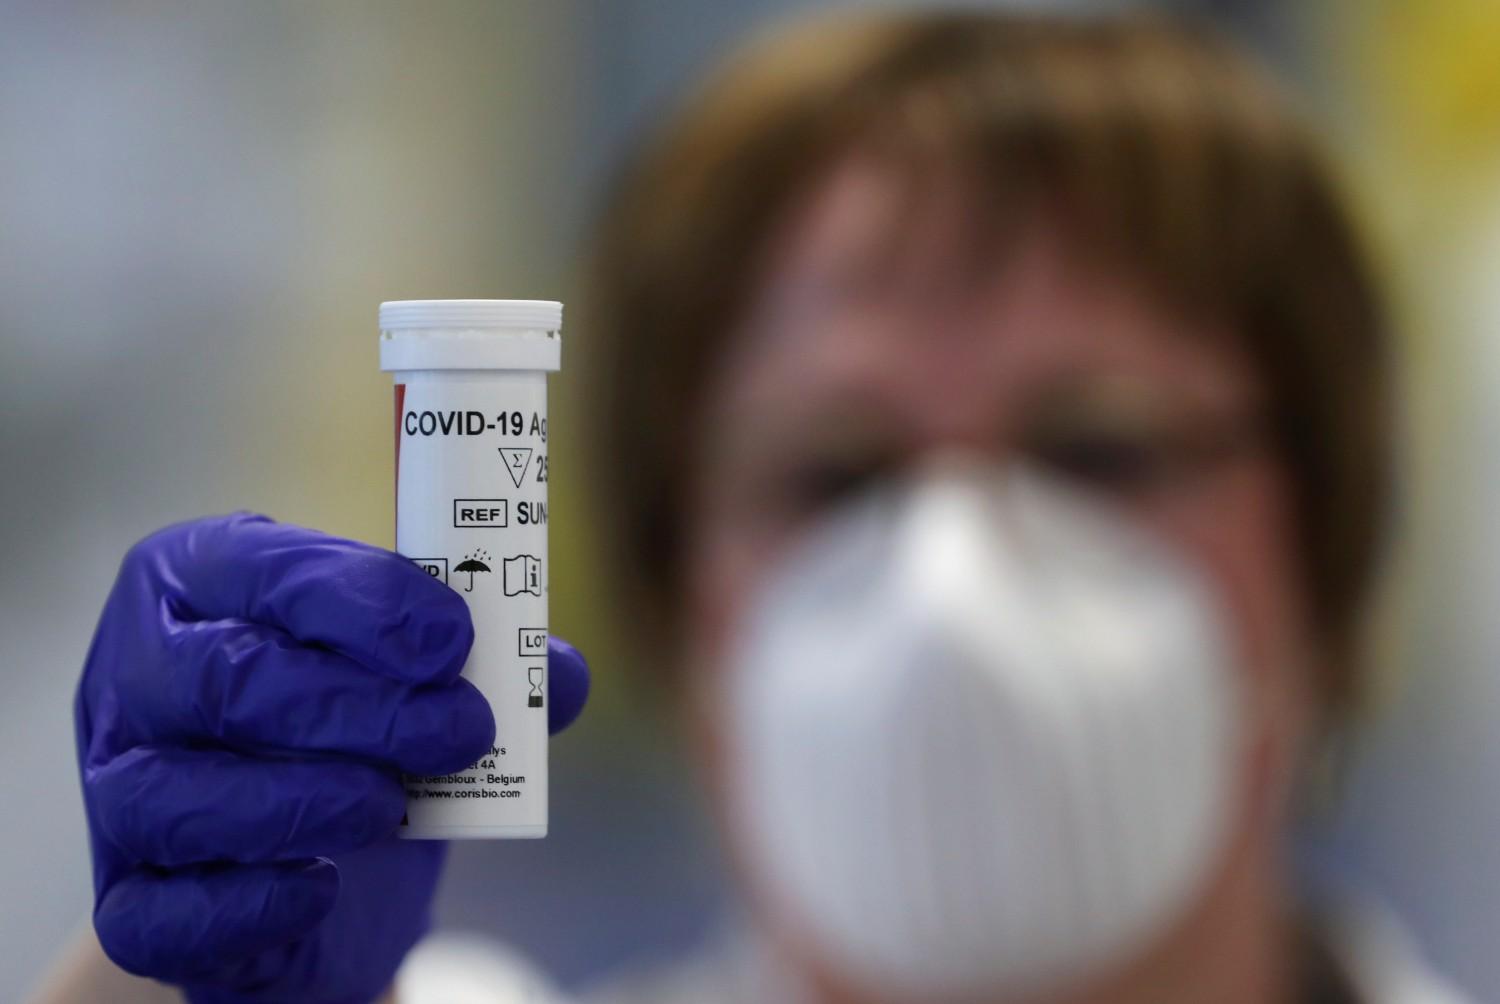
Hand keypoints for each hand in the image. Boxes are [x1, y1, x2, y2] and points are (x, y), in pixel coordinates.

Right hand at [75, 513, 589, 1003]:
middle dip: (358, 708)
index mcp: (203, 581)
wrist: (311, 856)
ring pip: (172, 796)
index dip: (366, 603)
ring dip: (304, 802)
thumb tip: (559, 678)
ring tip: (389, 809)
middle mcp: (139, 675)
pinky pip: (155, 915)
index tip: (455, 642)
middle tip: (458, 730)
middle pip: (225, 681)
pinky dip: (249, 904)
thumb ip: (498, 664)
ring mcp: (118, 789)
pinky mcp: (126, 898)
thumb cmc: (355, 728)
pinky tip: (320, 889)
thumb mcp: (418, 674)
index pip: (269, 571)